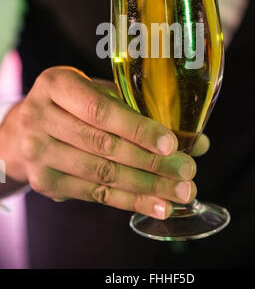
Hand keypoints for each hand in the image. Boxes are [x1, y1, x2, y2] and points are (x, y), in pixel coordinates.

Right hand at [3, 66, 208, 219]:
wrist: (25, 130)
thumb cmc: (72, 104)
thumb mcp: (97, 92)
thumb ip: (138, 110)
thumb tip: (195, 140)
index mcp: (56, 84)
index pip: (100, 110)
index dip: (137, 128)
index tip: (172, 143)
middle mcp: (40, 117)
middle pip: (104, 145)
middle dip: (151, 162)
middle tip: (187, 170)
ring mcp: (38, 153)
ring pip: (102, 174)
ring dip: (146, 187)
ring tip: (180, 193)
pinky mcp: (44, 183)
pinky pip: (95, 194)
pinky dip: (130, 202)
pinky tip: (157, 205)